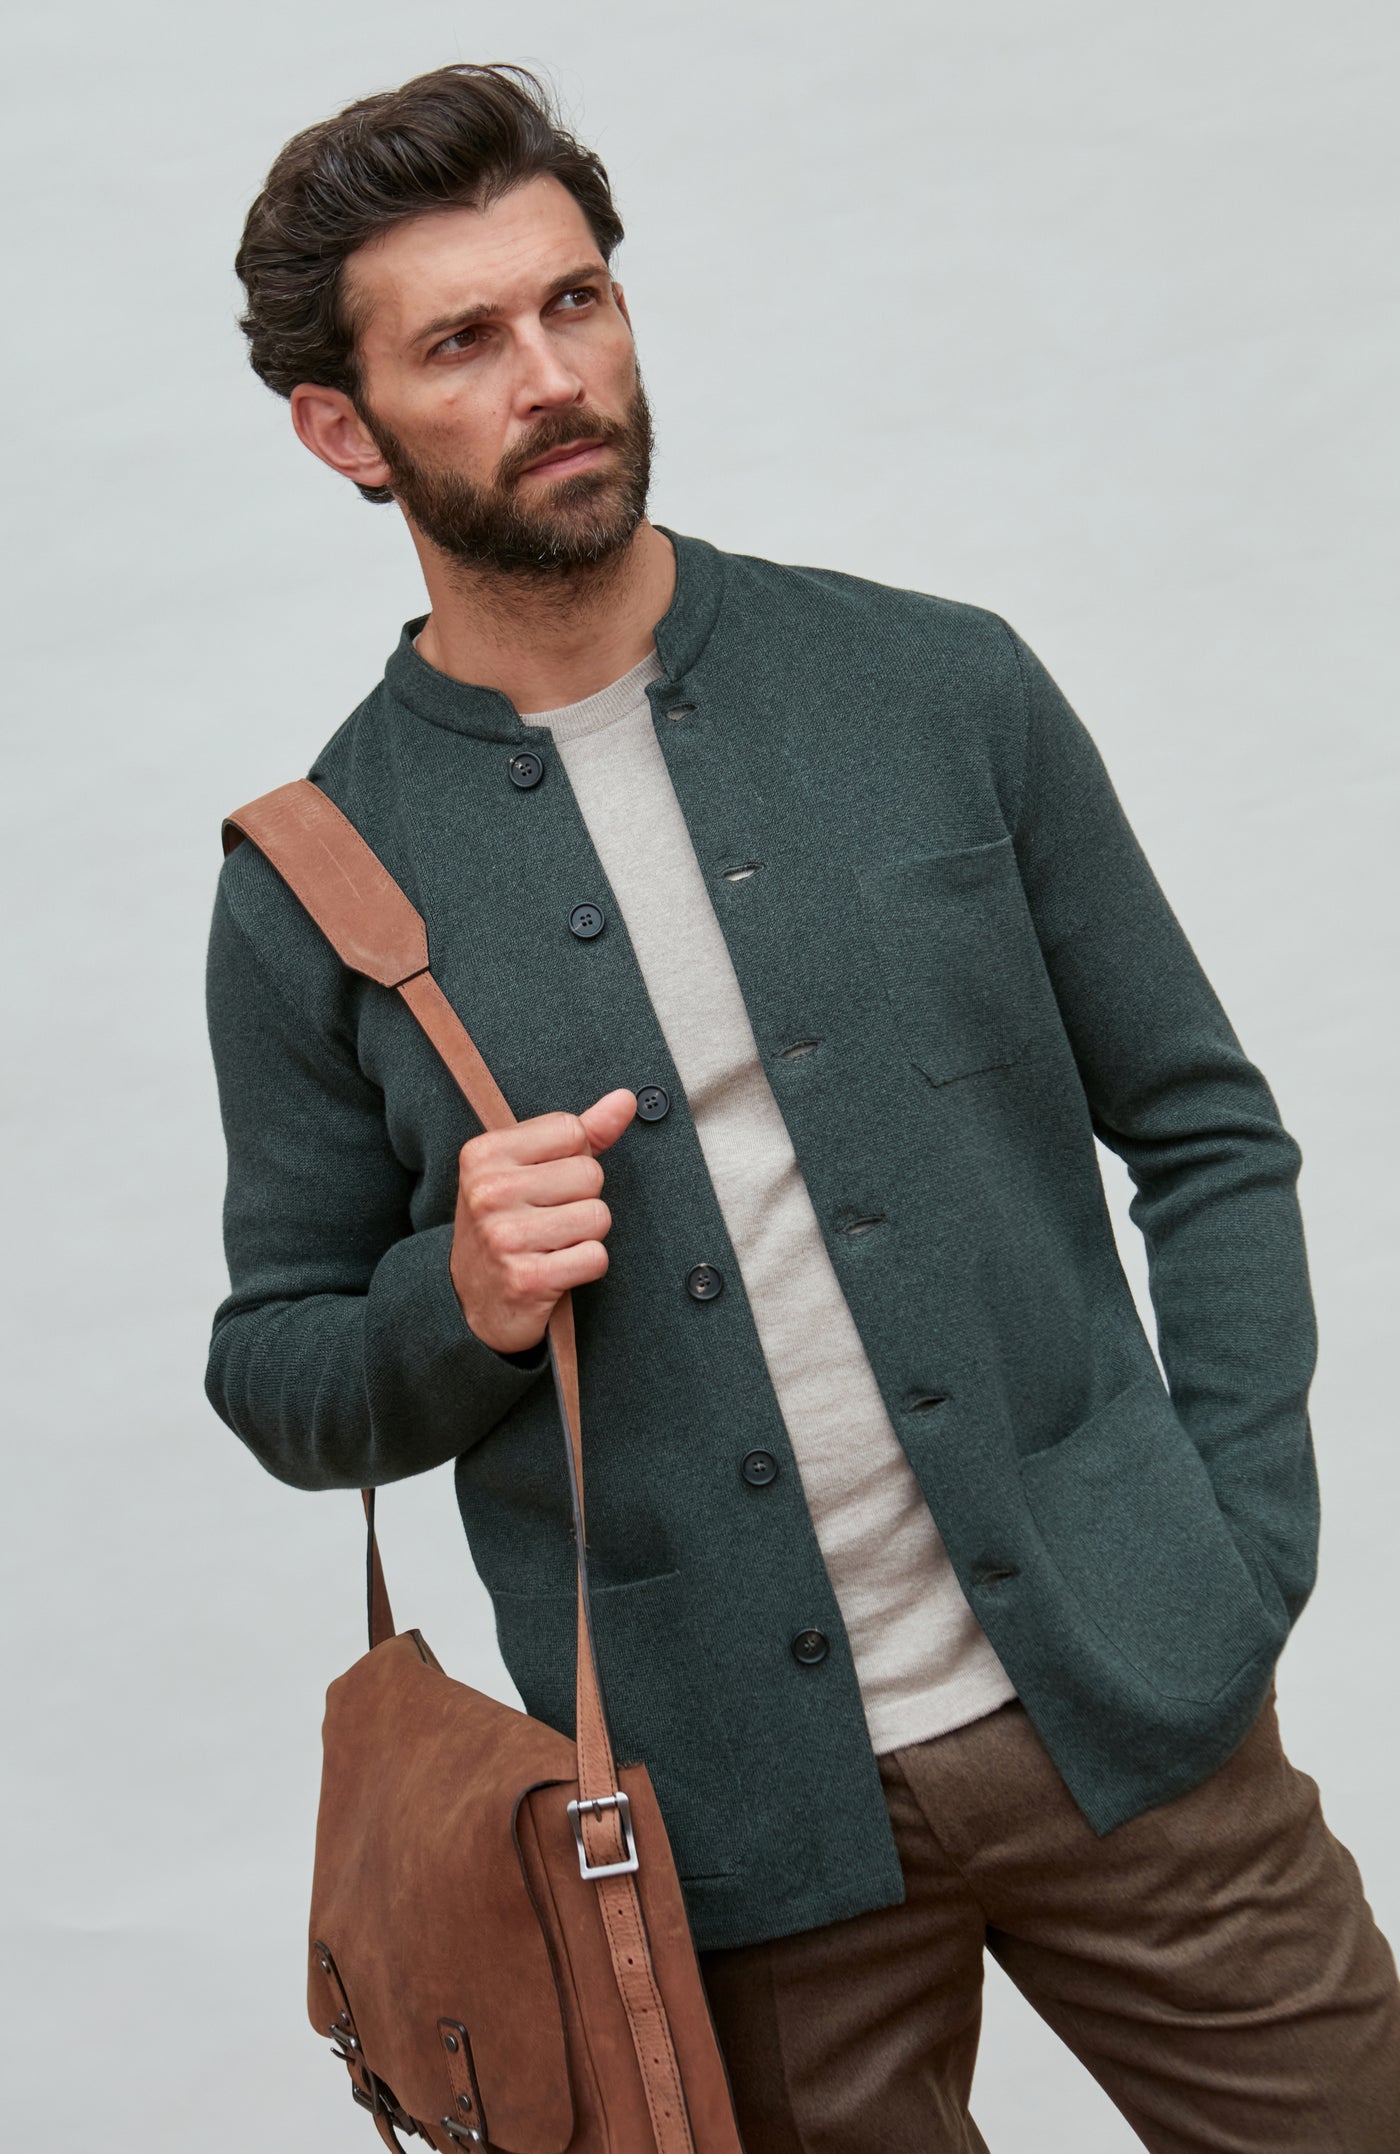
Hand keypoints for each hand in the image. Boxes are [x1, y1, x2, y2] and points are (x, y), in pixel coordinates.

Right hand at [449, 1087, 638, 1354]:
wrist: (471, 1299)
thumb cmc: (508, 1223)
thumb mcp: (529, 1169)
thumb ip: (582, 1132)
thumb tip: (626, 1098)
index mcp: (484, 1153)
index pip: (572, 1131)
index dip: (573, 1158)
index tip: (544, 1183)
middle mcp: (488, 1191)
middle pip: (590, 1174)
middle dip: (582, 1199)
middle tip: (547, 1220)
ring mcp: (504, 1237)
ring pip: (598, 1216)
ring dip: (586, 1235)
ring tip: (551, 1244)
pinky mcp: (526, 1279)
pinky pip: (596, 1257)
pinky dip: (586, 1266)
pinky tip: (556, 1269)